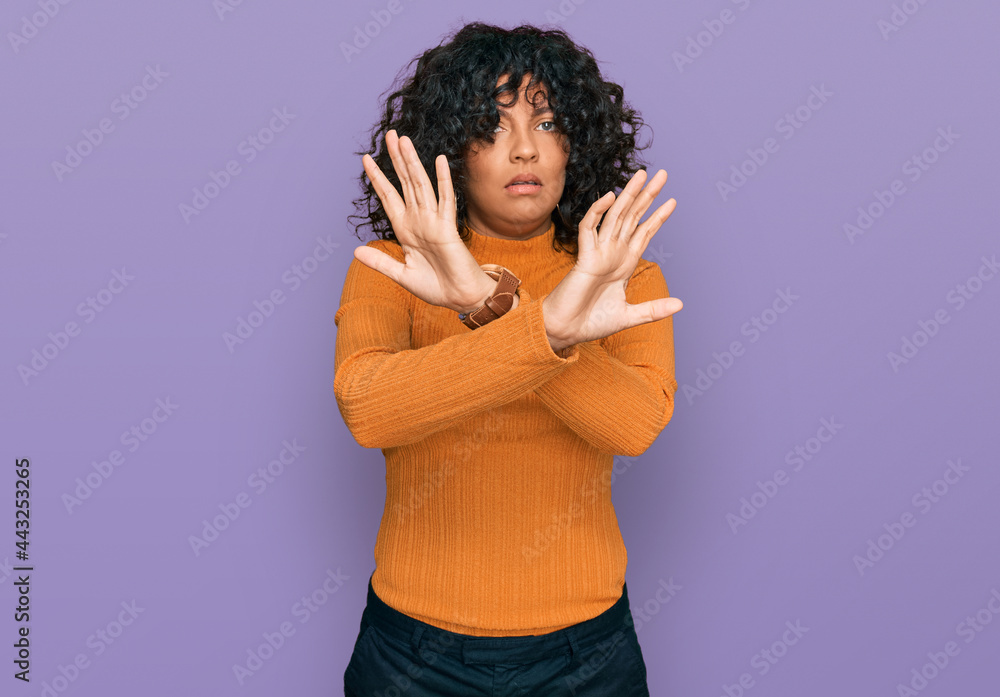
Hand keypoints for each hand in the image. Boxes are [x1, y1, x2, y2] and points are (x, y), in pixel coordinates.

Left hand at [355, 129, 494, 311]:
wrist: (460, 298)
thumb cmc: (436, 287)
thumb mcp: (401, 275)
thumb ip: (381, 261)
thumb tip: (356, 251)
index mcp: (406, 229)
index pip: (388, 197)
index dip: (377, 178)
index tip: (365, 159)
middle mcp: (419, 220)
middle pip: (405, 183)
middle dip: (396, 159)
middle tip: (390, 134)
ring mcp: (434, 222)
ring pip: (421, 185)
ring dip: (412, 163)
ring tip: (404, 141)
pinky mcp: (448, 228)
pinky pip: (445, 201)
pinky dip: (443, 181)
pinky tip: (439, 161)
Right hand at [542, 169, 682, 349]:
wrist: (567, 331)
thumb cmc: (592, 322)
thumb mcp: (630, 316)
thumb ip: (654, 310)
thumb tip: (680, 304)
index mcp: (624, 264)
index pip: (644, 233)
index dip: (658, 217)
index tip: (673, 201)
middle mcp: (613, 253)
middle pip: (633, 217)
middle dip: (647, 196)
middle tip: (663, 175)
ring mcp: (598, 253)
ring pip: (615, 217)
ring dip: (628, 195)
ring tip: (641, 175)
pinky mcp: (584, 257)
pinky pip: (589, 229)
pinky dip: (598, 212)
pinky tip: (610, 196)